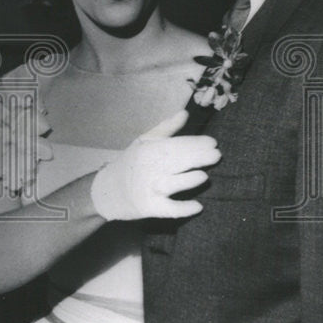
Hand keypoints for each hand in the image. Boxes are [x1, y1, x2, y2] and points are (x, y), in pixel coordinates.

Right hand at [90, 110, 218, 220]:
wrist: (106, 191)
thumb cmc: (130, 164)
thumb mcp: (143, 143)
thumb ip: (166, 129)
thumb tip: (185, 113)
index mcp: (148, 151)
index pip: (174, 145)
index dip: (194, 143)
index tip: (212, 142)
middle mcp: (148, 169)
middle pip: (175, 162)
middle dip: (196, 158)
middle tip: (216, 155)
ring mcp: (148, 189)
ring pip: (171, 184)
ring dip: (187, 181)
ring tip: (204, 176)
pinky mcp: (149, 208)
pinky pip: (168, 209)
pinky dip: (182, 209)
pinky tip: (197, 206)